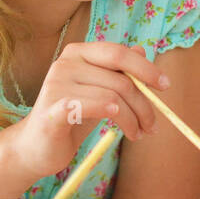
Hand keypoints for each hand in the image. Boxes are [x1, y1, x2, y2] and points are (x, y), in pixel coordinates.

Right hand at [2, 42, 168, 177]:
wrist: (35, 148)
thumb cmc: (70, 118)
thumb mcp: (98, 92)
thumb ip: (117, 72)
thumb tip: (142, 50)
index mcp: (77, 53)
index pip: (119, 53)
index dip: (146, 68)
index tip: (165, 86)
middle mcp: (65, 62)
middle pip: (121, 78)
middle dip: (144, 103)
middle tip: (152, 125)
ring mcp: (57, 83)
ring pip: (114, 97)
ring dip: (134, 119)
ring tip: (137, 134)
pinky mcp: (55, 108)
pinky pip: (98, 107)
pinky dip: (117, 118)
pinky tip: (121, 132)